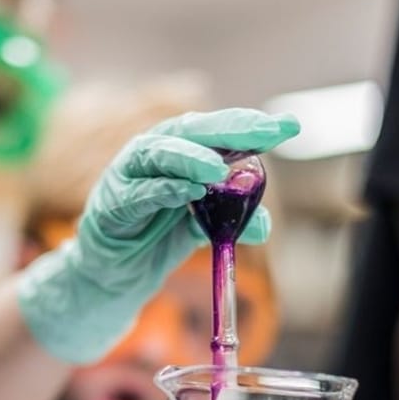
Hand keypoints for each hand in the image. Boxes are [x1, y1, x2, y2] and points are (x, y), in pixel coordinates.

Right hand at [16, 108, 298, 363]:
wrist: (115, 274)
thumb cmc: (157, 238)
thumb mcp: (203, 229)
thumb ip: (230, 222)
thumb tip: (265, 226)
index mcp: (177, 151)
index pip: (216, 130)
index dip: (251, 125)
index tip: (288, 126)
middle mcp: (152, 153)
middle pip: (190, 130)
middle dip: (230, 129)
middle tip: (265, 133)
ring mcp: (127, 175)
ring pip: (158, 154)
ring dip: (191, 157)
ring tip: (219, 168)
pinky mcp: (110, 204)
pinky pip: (138, 193)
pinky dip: (163, 190)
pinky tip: (188, 191)